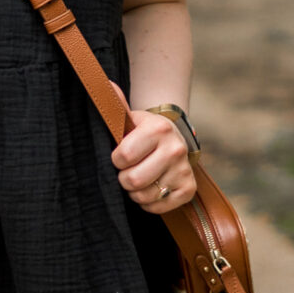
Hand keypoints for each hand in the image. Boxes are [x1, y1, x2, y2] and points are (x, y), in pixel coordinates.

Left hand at [110, 98, 196, 212]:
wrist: (170, 141)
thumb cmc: (142, 133)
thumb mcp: (130, 118)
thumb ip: (116, 105)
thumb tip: (105, 84)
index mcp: (159, 128)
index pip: (123, 157)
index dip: (116, 159)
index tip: (120, 155)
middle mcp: (176, 149)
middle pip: (132, 181)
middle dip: (124, 178)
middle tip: (129, 169)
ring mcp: (184, 170)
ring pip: (143, 196)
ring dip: (135, 192)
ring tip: (140, 177)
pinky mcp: (188, 189)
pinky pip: (157, 208)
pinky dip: (148, 203)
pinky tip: (151, 187)